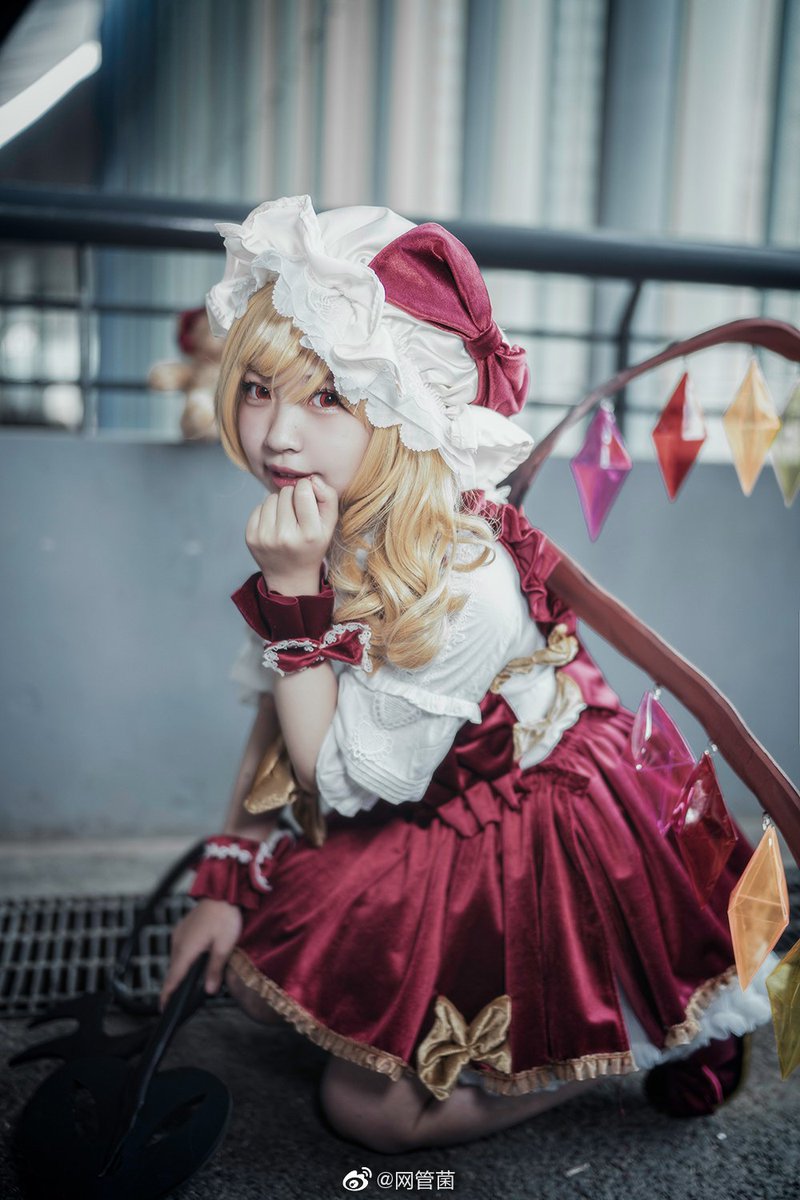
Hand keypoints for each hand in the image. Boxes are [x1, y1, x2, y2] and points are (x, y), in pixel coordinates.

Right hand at [159, 898, 242, 1009]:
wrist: (223, 891)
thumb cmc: (225, 916)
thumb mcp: (224, 945)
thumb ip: (215, 969)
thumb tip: (208, 990)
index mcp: (186, 949)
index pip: (173, 977)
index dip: (167, 994)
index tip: (162, 1008)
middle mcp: (178, 942)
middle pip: (174, 970)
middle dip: (176, 985)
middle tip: (179, 1001)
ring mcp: (179, 934)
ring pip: (177, 959)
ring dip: (181, 971)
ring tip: (188, 983)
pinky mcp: (183, 928)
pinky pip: (180, 949)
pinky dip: (184, 959)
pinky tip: (195, 961)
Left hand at [246, 474, 338, 593]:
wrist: (290, 577)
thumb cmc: (312, 547)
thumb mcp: (329, 526)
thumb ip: (328, 498)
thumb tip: (311, 479)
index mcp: (309, 534)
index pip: (303, 490)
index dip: (306, 488)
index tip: (308, 498)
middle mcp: (285, 536)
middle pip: (286, 492)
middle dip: (292, 497)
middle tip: (297, 514)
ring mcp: (265, 538)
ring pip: (270, 498)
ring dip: (279, 503)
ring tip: (286, 520)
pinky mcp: (250, 537)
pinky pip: (258, 508)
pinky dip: (267, 513)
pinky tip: (274, 526)